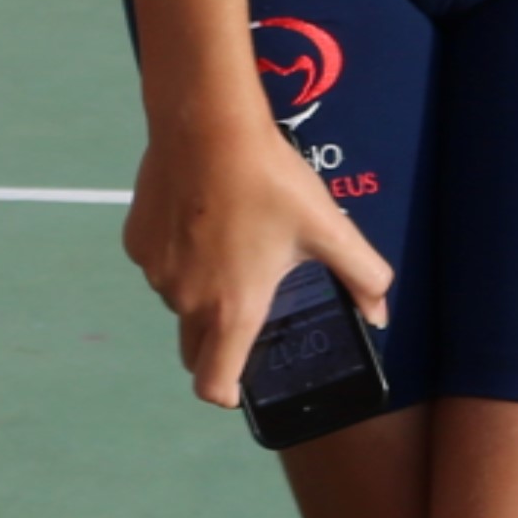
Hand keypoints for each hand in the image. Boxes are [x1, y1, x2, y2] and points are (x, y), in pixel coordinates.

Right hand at [120, 114, 393, 409]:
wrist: (206, 124)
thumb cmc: (270, 181)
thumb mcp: (328, 228)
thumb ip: (363, 276)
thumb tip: (379, 312)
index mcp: (233, 309)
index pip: (213, 386)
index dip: (229, 393)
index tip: (243, 380)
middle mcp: (186, 300)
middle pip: (195, 351)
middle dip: (218, 345)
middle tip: (248, 308)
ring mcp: (156, 272)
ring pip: (177, 302)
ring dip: (200, 294)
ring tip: (232, 247)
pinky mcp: (137, 242)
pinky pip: (160, 265)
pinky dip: (179, 258)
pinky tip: (203, 219)